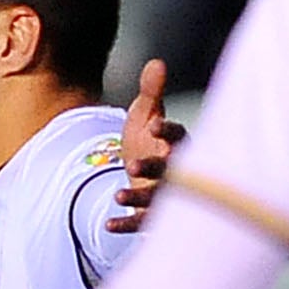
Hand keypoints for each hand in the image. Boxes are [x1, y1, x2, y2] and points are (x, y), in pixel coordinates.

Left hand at [111, 57, 183, 234]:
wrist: (140, 172)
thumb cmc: (148, 140)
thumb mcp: (147, 113)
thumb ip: (151, 91)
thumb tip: (157, 63)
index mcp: (179, 145)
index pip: (180, 138)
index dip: (168, 133)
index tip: (154, 126)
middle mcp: (176, 172)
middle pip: (171, 172)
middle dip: (154, 169)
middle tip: (133, 165)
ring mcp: (166, 196)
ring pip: (158, 201)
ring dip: (140, 198)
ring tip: (117, 195)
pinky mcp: (151, 216)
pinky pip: (142, 224)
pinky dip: (127, 225)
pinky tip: (107, 225)